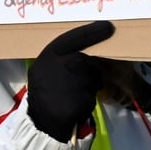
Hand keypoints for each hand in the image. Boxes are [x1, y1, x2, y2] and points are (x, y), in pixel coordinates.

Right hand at [27, 21, 114, 141]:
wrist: (41, 123)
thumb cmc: (46, 93)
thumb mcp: (46, 70)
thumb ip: (62, 58)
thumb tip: (89, 50)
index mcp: (47, 56)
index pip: (72, 38)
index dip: (91, 32)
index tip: (109, 26)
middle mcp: (57, 66)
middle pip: (87, 60)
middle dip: (90, 71)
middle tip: (78, 83)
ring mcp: (68, 82)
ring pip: (93, 77)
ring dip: (90, 86)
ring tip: (73, 95)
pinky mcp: (78, 99)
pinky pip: (93, 94)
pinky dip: (89, 100)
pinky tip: (76, 105)